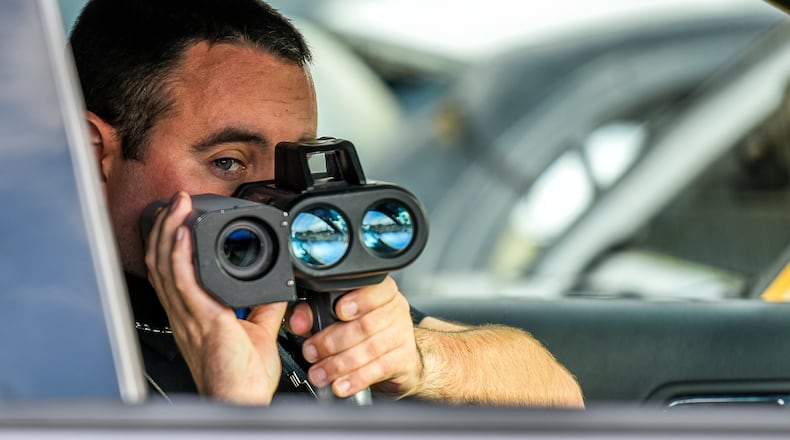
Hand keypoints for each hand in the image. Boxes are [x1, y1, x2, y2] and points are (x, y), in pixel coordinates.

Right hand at [144, 191, 285, 403]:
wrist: (241, 400)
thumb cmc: (242, 379)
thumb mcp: (259, 331)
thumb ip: (266, 307)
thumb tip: (278, 289)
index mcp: (194, 314)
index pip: (174, 272)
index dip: (171, 243)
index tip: (182, 219)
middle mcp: (185, 312)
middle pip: (162, 262)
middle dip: (165, 228)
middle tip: (175, 202)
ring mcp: (189, 315)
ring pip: (166, 266)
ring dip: (169, 231)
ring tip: (177, 206)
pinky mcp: (201, 319)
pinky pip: (182, 281)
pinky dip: (179, 255)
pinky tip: (182, 234)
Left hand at [288, 276, 423, 397]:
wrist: (396, 355)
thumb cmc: (364, 330)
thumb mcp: (339, 316)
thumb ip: (314, 313)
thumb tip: (298, 321)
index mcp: (381, 292)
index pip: (375, 289)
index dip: (358, 300)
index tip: (339, 311)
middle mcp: (394, 310)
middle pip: (365, 324)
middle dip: (332, 341)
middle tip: (311, 352)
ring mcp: (401, 335)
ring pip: (370, 348)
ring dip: (339, 364)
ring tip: (320, 373)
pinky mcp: (404, 359)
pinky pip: (379, 369)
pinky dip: (356, 379)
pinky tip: (341, 384)